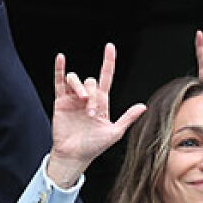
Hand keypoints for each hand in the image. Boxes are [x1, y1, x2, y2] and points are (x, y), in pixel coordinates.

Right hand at [48, 44, 145, 187]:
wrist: (75, 155)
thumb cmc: (95, 146)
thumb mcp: (115, 132)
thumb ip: (128, 118)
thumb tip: (143, 106)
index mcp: (102, 103)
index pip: (106, 77)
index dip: (108, 62)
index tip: (110, 47)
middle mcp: (88, 98)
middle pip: (91, 81)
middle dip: (92, 94)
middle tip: (91, 112)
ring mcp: (73, 99)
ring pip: (75, 79)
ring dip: (79, 86)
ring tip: (81, 100)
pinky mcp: (61, 102)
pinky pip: (59, 82)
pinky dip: (60, 69)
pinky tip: (61, 59)